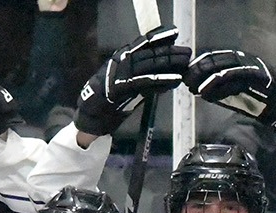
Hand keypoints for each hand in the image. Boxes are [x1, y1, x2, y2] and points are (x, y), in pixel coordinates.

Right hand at [75, 26, 191, 136]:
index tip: (174, 35)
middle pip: (148, 53)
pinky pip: (144, 81)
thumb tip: (164, 76)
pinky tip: (175, 80)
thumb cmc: (107, 101)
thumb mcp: (127, 84)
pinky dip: (161, 80)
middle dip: (169, 51)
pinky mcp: (121, 86)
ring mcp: (120, 73)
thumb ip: (143, 79)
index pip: (142, 44)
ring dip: (168, 63)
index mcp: (121, 58)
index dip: (158, 38)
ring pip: (148, 64)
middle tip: (187, 51)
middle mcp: (121, 62)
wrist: (89, 114)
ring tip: (184, 62)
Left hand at [185, 49, 275, 133]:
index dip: (202, 64)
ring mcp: (254, 68)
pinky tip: (209, 94)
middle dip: (201, 68)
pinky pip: (236, 78)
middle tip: (187, 79)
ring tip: (195, 87)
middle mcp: (248, 62)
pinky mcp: (260, 76)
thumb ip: (224, 92)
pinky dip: (221, 86)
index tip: (188, 73)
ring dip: (209, 77)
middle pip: (220, 59)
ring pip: (226, 67)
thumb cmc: (266, 105)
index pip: (218, 59)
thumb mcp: (239, 97)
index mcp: (243, 65)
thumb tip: (202, 91)